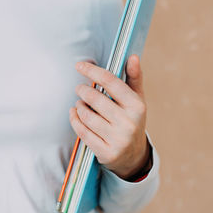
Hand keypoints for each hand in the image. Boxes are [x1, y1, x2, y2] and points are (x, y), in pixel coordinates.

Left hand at [69, 54, 149, 179]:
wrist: (134, 155)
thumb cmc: (132, 120)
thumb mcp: (137, 100)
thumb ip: (134, 78)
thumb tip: (133, 57)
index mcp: (137, 106)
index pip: (111, 82)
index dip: (93, 71)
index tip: (80, 65)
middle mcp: (129, 123)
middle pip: (95, 99)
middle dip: (83, 90)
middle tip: (79, 88)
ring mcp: (118, 139)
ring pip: (87, 116)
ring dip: (79, 106)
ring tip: (80, 103)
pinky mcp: (106, 153)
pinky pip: (82, 132)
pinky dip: (75, 120)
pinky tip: (75, 114)